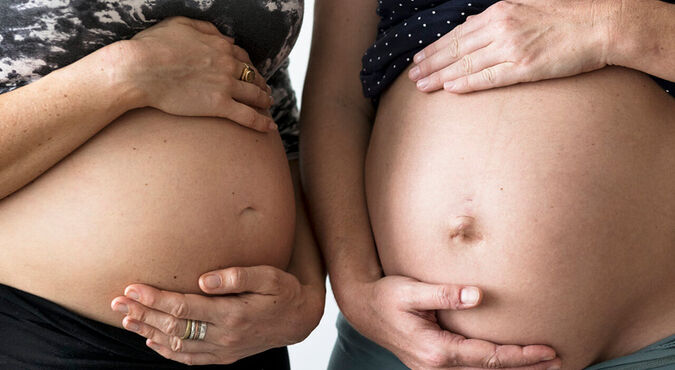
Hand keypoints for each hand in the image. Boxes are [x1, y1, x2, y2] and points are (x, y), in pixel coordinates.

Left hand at [110, 265, 324, 364]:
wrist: (300, 320)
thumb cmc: (284, 292)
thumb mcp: (269, 276)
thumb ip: (238, 276)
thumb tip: (205, 279)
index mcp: (232, 314)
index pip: (183, 308)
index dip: (155, 298)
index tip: (132, 287)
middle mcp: (224, 336)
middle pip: (173, 327)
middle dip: (143, 313)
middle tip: (117, 302)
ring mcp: (222, 350)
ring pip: (176, 345)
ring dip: (149, 332)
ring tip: (127, 320)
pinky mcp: (224, 356)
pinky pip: (189, 358)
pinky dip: (167, 352)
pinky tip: (152, 342)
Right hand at [119, 16, 275, 130]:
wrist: (139, 69)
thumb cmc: (152, 46)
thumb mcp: (180, 24)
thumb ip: (207, 29)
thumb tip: (228, 38)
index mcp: (219, 45)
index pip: (242, 56)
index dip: (249, 65)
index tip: (250, 72)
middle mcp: (227, 64)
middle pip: (253, 75)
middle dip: (261, 83)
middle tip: (264, 90)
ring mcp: (225, 85)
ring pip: (255, 95)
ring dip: (265, 100)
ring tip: (268, 105)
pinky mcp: (219, 106)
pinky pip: (247, 116)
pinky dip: (262, 122)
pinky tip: (270, 127)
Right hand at [337, 275, 560, 368]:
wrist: (362, 309)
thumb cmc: (386, 296)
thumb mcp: (410, 290)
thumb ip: (444, 294)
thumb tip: (478, 295)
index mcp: (435, 350)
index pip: (488, 357)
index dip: (520, 355)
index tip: (548, 350)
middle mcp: (436, 367)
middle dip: (526, 368)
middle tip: (560, 361)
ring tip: (544, 365)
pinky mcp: (434, 366)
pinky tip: (508, 364)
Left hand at [409, 0, 612, 92]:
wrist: (602, 23)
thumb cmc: (568, 16)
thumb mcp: (527, 8)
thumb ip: (500, 19)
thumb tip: (475, 26)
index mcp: (500, 12)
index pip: (458, 33)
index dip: (436, 47)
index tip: (420, 57)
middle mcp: (501, 28)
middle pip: (456, 48)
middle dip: (430, 62)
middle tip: (412, 75)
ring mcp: (512, 48)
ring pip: (466, 63)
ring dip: (440, 75)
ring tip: (422, 85)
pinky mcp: (525, 67)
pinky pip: (488, 78)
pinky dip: (467, 83)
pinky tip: (450, 88)